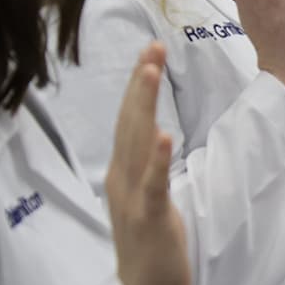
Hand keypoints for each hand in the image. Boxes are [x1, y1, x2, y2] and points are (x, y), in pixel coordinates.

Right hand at [106, 43, 189, 284]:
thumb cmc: (146, 237)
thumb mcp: (141, 191)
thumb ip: (142, 160)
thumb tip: (149, 125)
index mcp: (121, 170)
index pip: (128, 118)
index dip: (137, 85)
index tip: (149, 51)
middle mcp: (120, 179)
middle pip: (129, 122)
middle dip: (141, 83)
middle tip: (152, 48)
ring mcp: (132, 199)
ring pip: (136, 143)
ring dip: (144, 105)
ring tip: (151, 72)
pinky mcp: (149, 218)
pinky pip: (153, 184)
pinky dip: (156, 159)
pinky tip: (163, 134)